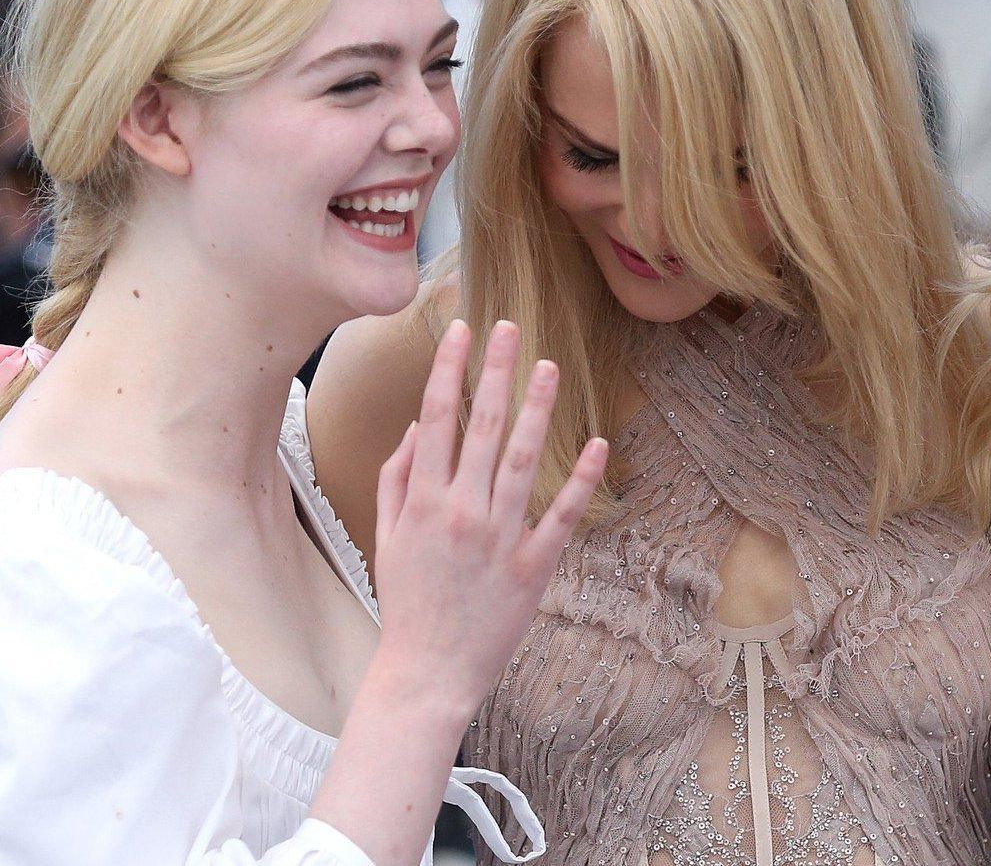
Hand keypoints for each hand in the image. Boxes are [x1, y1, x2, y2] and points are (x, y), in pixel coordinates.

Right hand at [369, 319, 605, 709]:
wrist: (426, 672)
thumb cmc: (406, 601)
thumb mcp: (386, 536)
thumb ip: (397, 478)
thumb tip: (418, 426)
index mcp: (420, 501)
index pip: (436, 418)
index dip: (449, 369)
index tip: (462, 330)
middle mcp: (459, 512)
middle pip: (481, 427)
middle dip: (495, 371)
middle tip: (510, 325)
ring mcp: (498, 538)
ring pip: (521, 460)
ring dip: (536, 409)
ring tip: (549, 367)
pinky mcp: (532, 567)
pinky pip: (560, 516)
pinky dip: (580, 480)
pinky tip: (596, 443)